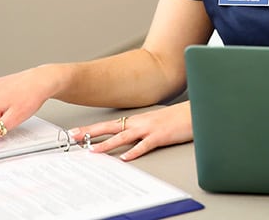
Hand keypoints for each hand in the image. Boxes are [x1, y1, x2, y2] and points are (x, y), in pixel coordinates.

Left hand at [70, 101, 192, 160]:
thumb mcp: (156, 122)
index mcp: (138, 120)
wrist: (196, 111)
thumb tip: (130, 137)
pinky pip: (145, 145)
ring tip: (93, 150)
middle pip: (110, 127)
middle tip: (72, 137)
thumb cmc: (178, 118)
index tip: (76, 132)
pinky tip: (125, 158)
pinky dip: (134, 152)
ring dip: (107, 144)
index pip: (110, 124)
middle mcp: (140, 122)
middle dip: (89, 133)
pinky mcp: (161, 136)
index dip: (91, 129)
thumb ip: (142, 129)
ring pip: (123, 136)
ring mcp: (150, 128)